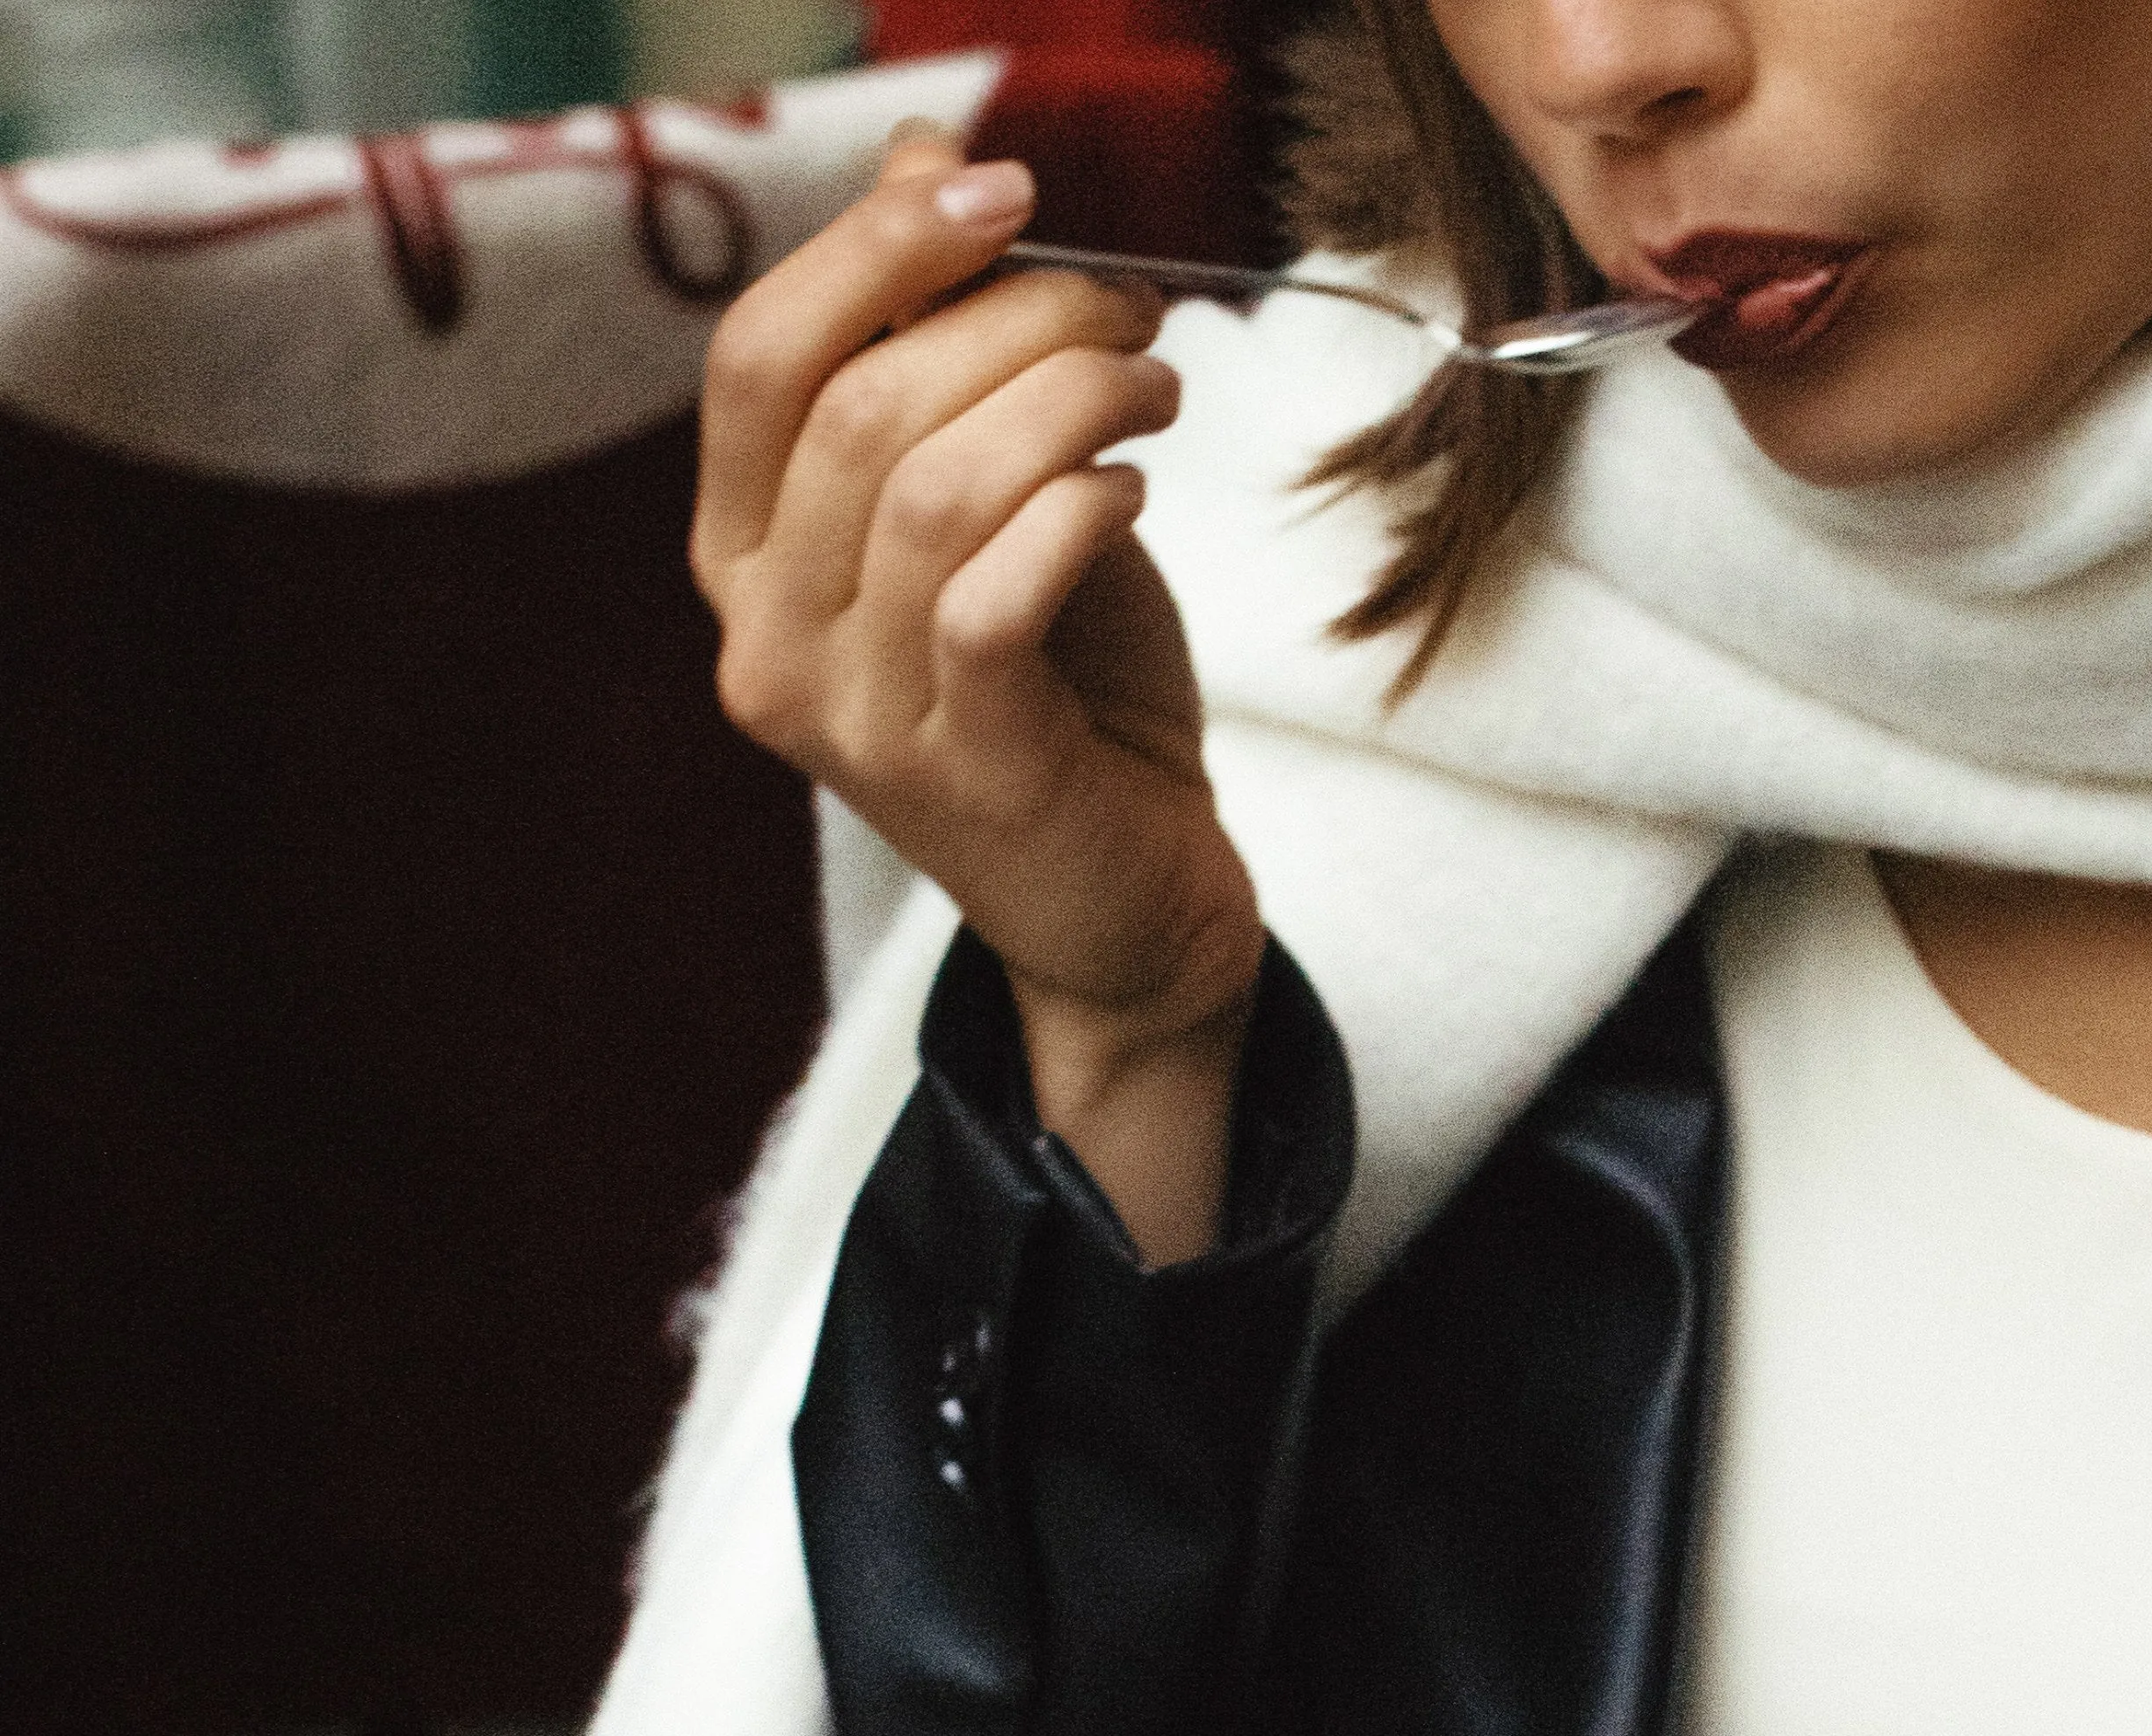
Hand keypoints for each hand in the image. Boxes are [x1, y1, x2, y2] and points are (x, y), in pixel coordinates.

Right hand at [693, 129, 1265, 1250]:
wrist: (1128, 909)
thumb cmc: (1066, 693)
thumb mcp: (995, 494)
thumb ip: (942, 343)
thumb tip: (926, 157)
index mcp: (745, 554)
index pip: (761, 355)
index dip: (874, 247)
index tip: (1003, 190)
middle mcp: (765, 638)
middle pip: (857, 404)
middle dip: (1012, 320)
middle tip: (1128, 313)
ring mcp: (850, 718)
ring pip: (929, 487)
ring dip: (1064, 402)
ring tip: (1152, 386)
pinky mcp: (958, 772)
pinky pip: (993, 596)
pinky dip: (1075, 513)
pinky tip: (1129, 493)